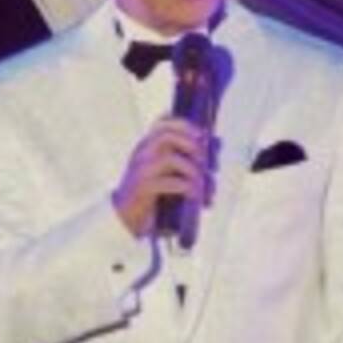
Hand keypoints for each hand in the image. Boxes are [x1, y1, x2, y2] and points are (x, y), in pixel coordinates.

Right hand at [112, 117, 209, 236]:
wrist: (126, 219)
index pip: (162, 123)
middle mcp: (142, 153)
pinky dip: (188, 187)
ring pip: (170, 159)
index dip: (184, 124)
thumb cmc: (152, 195)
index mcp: (148, 146)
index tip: (202, 134)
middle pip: (167, 135)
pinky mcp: (143, 188)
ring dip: (192, 170)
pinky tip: (195, 196)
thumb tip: (216, 146)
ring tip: (202, 184)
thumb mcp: (169, 172)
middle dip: (191, 144)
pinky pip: (170, 182)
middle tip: (204, 160)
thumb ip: (187, 159)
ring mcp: (141, 170)